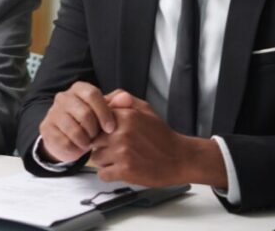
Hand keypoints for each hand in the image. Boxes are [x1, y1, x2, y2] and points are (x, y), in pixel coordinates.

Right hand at [38, 81, 116, 162]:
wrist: (67, 137)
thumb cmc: (89, 123)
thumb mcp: (104, 113)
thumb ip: (117, 105)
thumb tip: (127, 98)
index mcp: (79, 89)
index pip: (93, 95)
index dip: (104, 112)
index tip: (111, 128)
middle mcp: (63, 97)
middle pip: (84, 113)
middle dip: (95, 130)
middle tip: (99, 137)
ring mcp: (52, 112)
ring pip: (75, 130)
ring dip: (86, 141)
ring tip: (89, 142)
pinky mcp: (46, 129)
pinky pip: (65, 142)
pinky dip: (76, 149)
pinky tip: (79, 147)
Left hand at [90, 90, 226, 188]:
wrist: (180, 158)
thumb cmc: (162, 135)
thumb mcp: (145, 109)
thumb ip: (123, 100)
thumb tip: (103, 99)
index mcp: (125, 116)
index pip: (96, 121)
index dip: (100, 130)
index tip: (107, 135)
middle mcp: (121, 133)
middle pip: (93, 140)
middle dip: (102, 145)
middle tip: (116, 149)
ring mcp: (122, 152)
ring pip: (96, 158)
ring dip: (105, 161)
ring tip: (121, 159)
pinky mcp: (125, 171)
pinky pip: (102, 174)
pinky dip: (110, 174)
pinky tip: (122, 170)